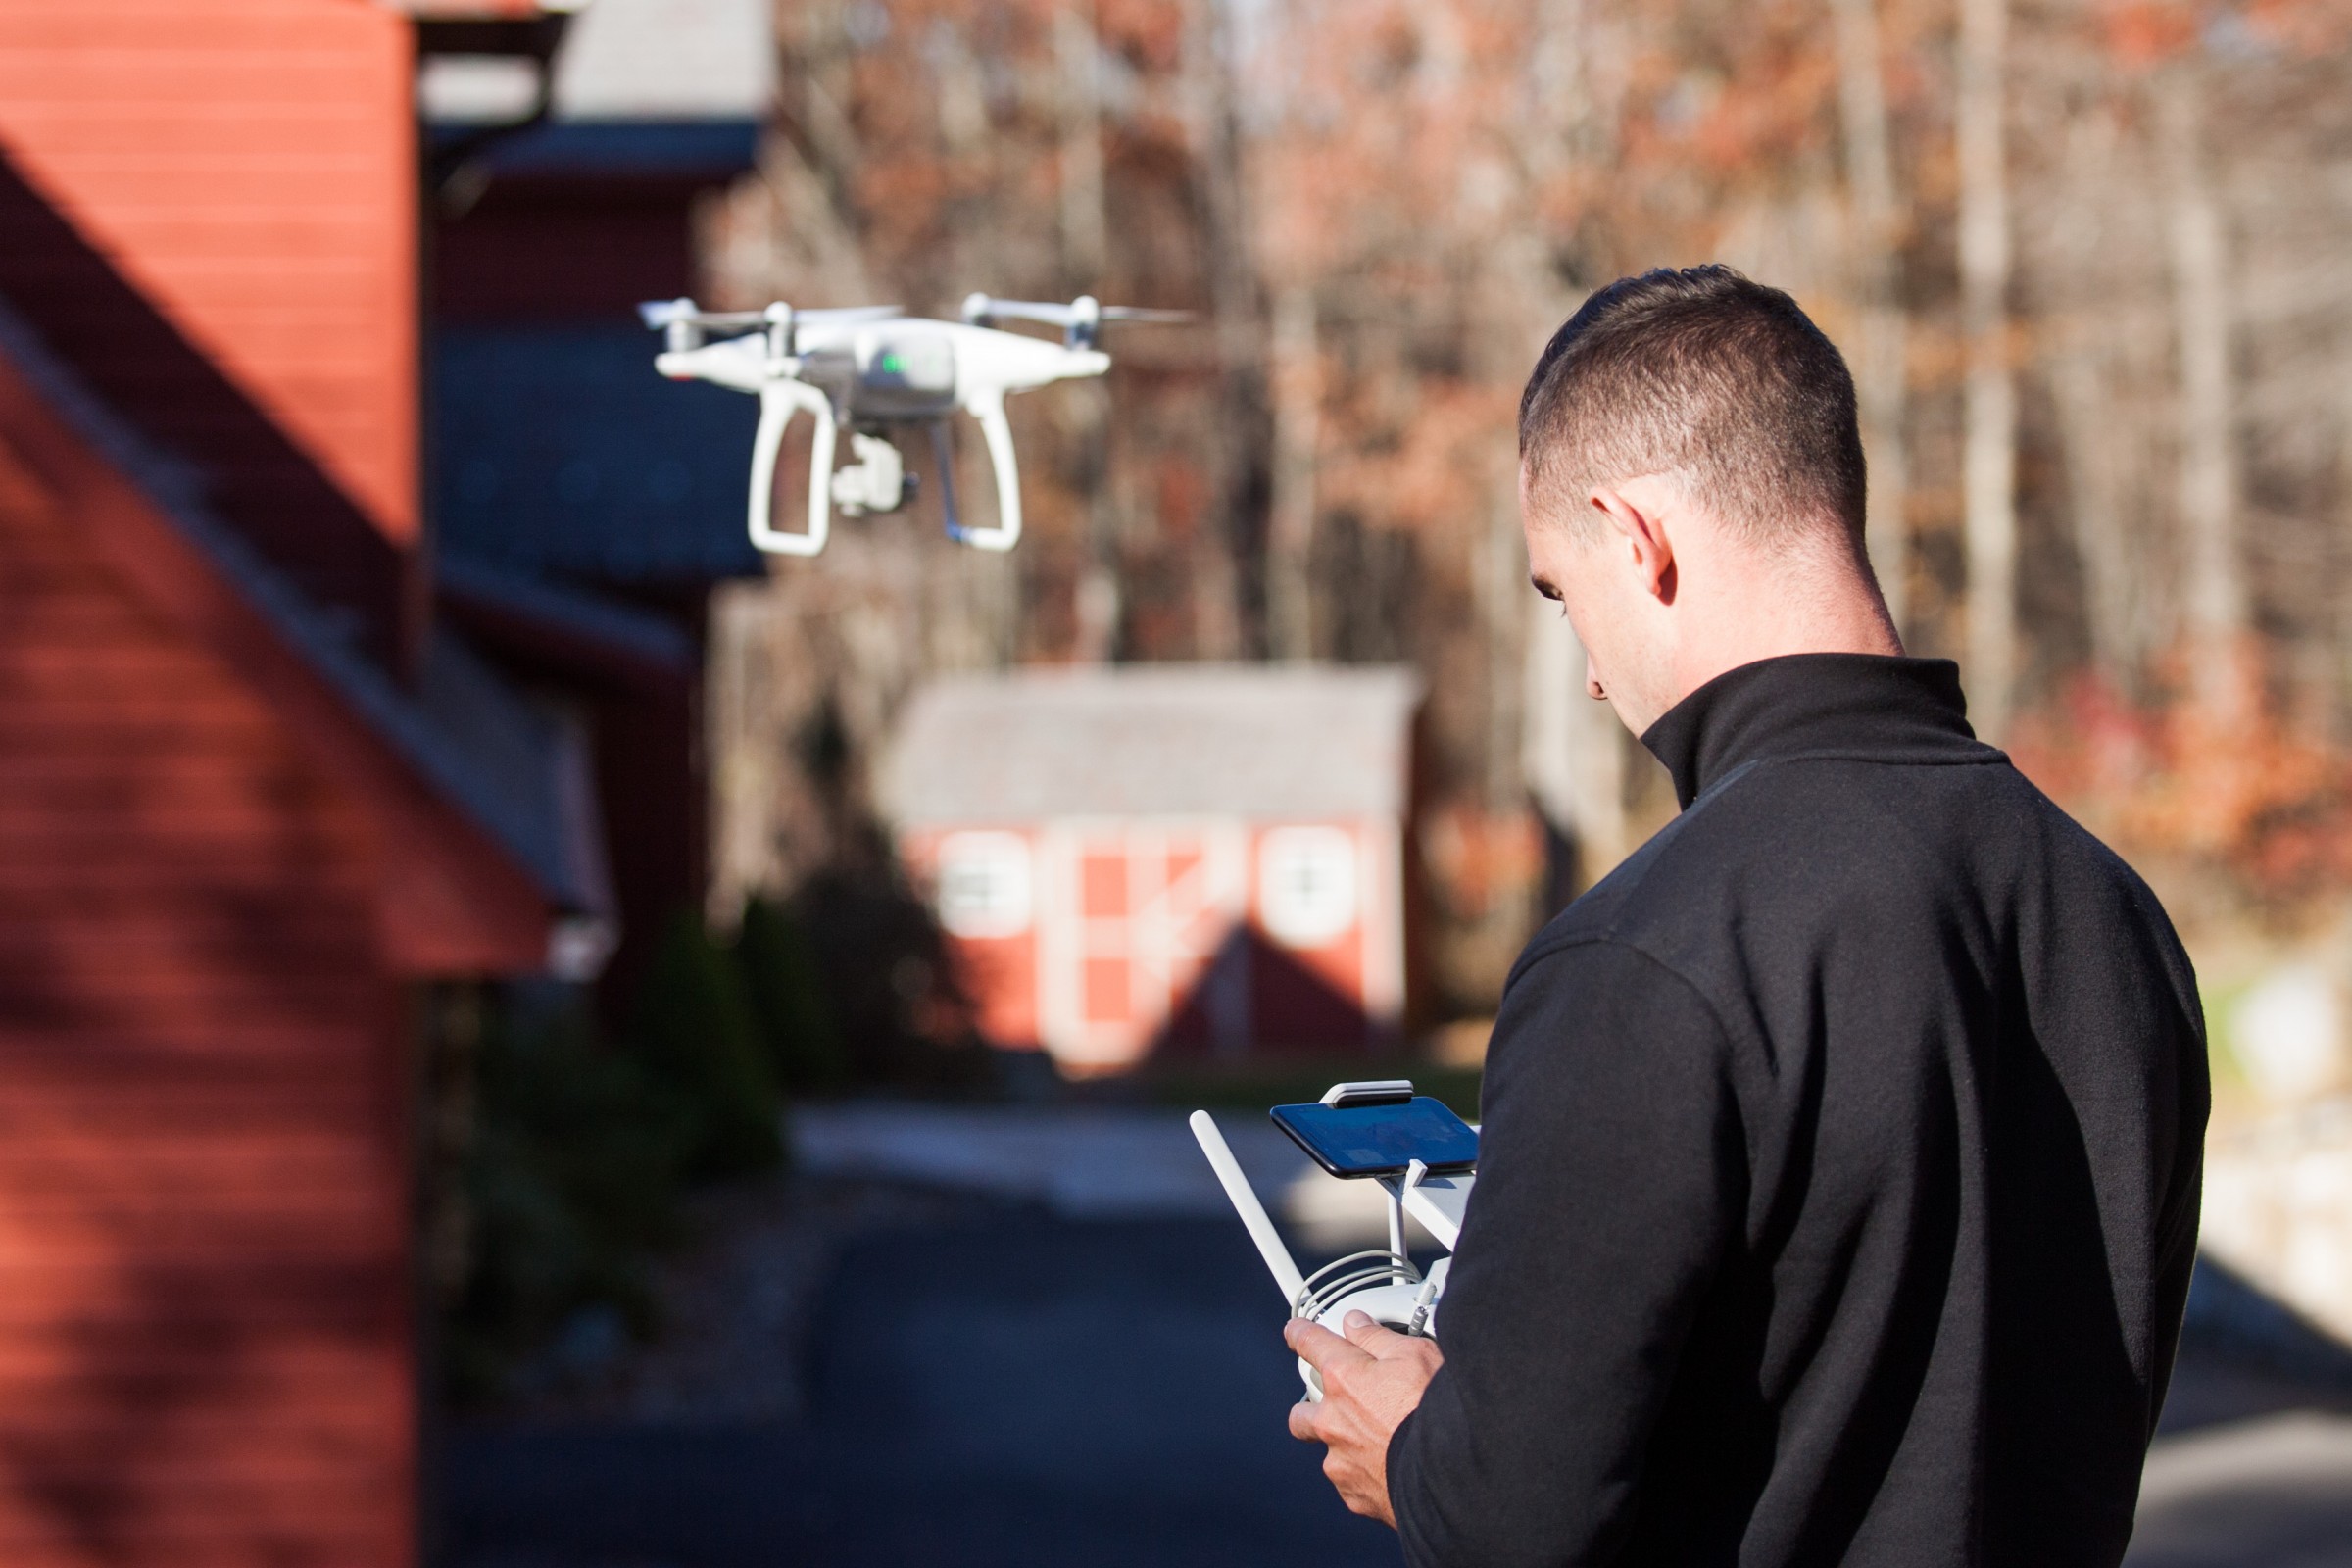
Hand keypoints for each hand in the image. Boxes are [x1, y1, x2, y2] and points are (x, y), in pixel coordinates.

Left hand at [1285, 1311, 1443, 1526]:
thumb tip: (1357, 1324)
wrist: (1452, 1470)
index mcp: (1343, 1378)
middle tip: (1342, 1402)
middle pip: (1301, 1410)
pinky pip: (1348, 1480)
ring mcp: (1340, 1459)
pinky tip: (1388, 1465)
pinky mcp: (1353, 1493)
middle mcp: (1332, 1419)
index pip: (1308, 1343)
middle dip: (1315, 1405)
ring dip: (1342, 1443)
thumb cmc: (1438, 1411)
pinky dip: (1363, 1472)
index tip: (1296, 1333)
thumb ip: (1377, 1336)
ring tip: (1375, 1440)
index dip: (1300, 1333)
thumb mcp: (1416, 1354)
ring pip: (1326, 1450)